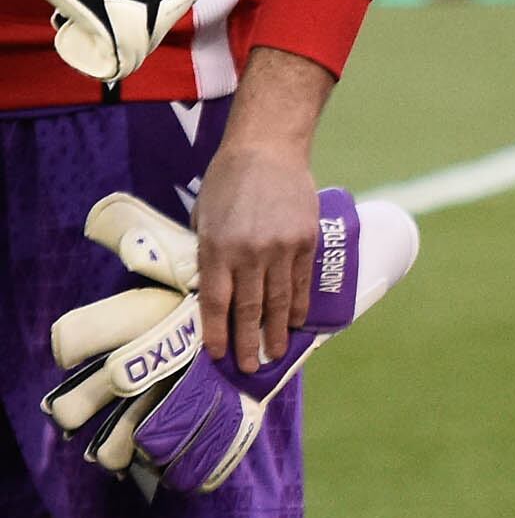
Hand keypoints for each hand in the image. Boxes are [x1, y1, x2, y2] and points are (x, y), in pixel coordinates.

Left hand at [193, 114, 317, 373]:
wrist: (266, 151)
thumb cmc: (227, 183)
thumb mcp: (205, 219)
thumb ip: (211, 255)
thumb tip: (216, 291)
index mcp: (218, 247)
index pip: (217, 302)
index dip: (217, 332)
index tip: (217, 355)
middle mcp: (250, 252)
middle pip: (250, 308)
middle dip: (248, 341)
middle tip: (249, 367)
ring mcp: (282, 248)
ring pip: (279, 300)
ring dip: (276, 331)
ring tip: (276, 353)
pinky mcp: (306, 241)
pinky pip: (303, 282)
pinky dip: (299, 306)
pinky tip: (296, 323)